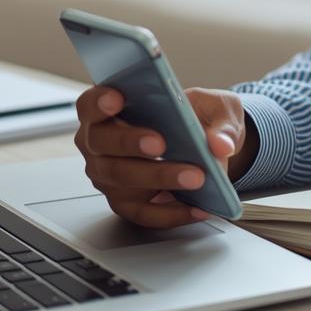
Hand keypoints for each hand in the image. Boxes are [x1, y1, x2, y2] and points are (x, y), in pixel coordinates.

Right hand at [74, 85, 258, 228]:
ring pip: (122, 180)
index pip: (90, 104)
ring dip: (159, 178)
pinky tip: (198, 206)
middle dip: (130, 142)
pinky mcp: (126, 203)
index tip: (117, 98)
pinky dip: (172, 212)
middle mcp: (100, 144)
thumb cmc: (200, 116)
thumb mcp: (217, 108)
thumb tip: (220, 145)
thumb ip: (219, 123)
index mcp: (110, 109)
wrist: (210, 143)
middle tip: (160, 143)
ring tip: (194, 177)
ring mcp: (109, 176)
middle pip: (101, 143)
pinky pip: (143, 212)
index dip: (99, 101)